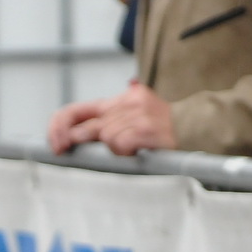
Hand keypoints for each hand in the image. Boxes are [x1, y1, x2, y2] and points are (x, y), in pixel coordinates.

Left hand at [47, 82, 174, 155]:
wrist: (196, 128)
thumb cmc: (161, 132)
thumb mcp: (131, 122)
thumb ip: (106, 125)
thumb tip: (72, 136)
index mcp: (118, 100)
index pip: (77, 109)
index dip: (60, 126)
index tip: (56, 144)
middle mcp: (126, 102)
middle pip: (89, 126)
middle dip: (77, 141)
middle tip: (70, 151)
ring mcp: (137, 113)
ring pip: (105, 136)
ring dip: (115, 149)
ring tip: (132, 148)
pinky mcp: (145, 127)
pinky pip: (120, 143)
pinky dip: (125, 151)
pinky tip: (138, 149)